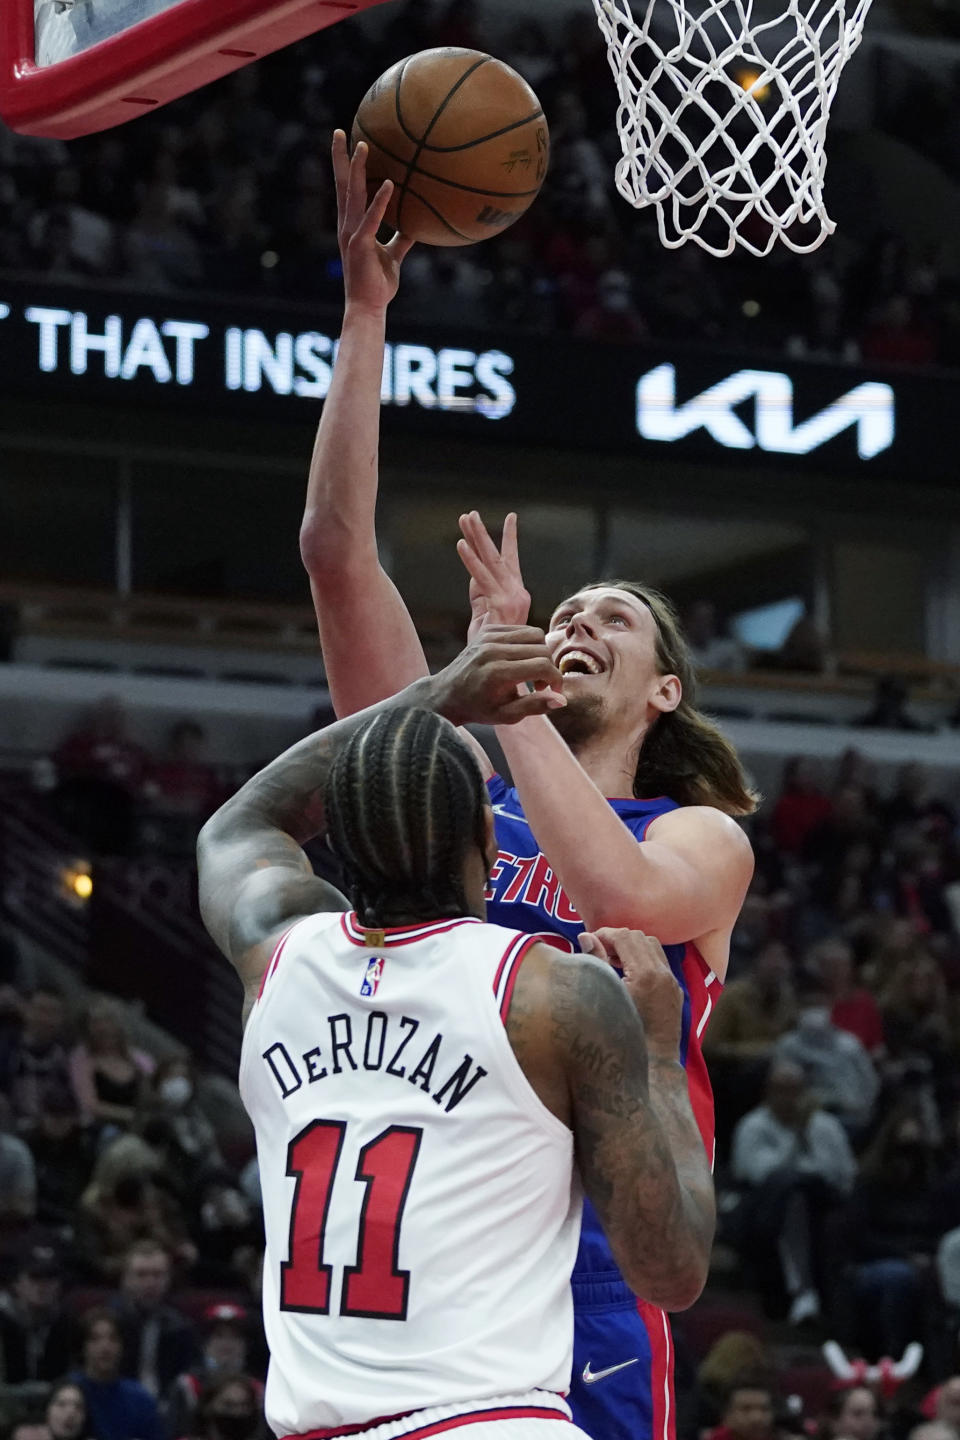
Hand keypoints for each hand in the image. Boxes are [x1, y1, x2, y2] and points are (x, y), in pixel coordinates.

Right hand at [333, 129, 413, 314]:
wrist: (368, 307)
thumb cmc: (378, 285)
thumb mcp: (393, 257)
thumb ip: (400, 239)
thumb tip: (414, 227)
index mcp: (353, 227)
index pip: (347, 191)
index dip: (345, 167)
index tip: (346, 144)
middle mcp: (347, 226)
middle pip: (342, 185)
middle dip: (339, 158)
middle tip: (339, 131)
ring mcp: (352, 234)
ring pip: (352, 195)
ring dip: (356, 169)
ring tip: (361, 145)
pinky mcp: (360, 245)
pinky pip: (372, 218)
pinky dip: (379, 201)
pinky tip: (387, 183)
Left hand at [430, 625, 565, 726]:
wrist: (447, 694)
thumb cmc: (478, 708)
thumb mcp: (506, 716)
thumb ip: (535, 706)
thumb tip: (562, 699)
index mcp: (498, 673)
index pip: (542, 666)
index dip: (556, 679)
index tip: (553, 691)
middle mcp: (493, 650)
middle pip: (542, 648)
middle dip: (549, 667)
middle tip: (541, 685)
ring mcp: (489, 637)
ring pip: (535, 634)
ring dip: (541, 653)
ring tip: (533, 672)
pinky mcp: (487, 630)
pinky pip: (521, 630)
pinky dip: (528, 644)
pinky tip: (521, 661)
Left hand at [457, 512, 530, 641]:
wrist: (501, 680)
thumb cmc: (492, 652)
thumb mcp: (484, 619)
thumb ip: (481, 598)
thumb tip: (475, 579)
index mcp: (516, 596)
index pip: (511, 561)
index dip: (509, 539)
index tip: (511, 518)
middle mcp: (517, 594)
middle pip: (499, 557)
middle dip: (484, 534)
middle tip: (470, 514)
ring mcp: (511, 598)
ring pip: (491, 561)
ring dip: (477, 537)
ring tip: (466, 517)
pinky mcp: (500, 606)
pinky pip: (481, 578)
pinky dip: (471, 560)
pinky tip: (460, 544)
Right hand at [580, 928, 683, 1061]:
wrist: (651, 1063)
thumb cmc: (621, 1033)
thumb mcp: (606, 994)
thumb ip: (596, 961)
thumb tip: (586, 937)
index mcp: (645, 973)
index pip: (625, 936)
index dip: (605, 934)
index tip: (589, 940)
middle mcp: (663, 973)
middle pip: (639, 937)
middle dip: (618, 938)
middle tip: (599, 950)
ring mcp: (672, 982)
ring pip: (653, 947)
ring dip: (633, 947)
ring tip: (613, 961)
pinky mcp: (675, 991)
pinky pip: (661, 962)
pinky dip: (644, 959)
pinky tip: (629, 974)